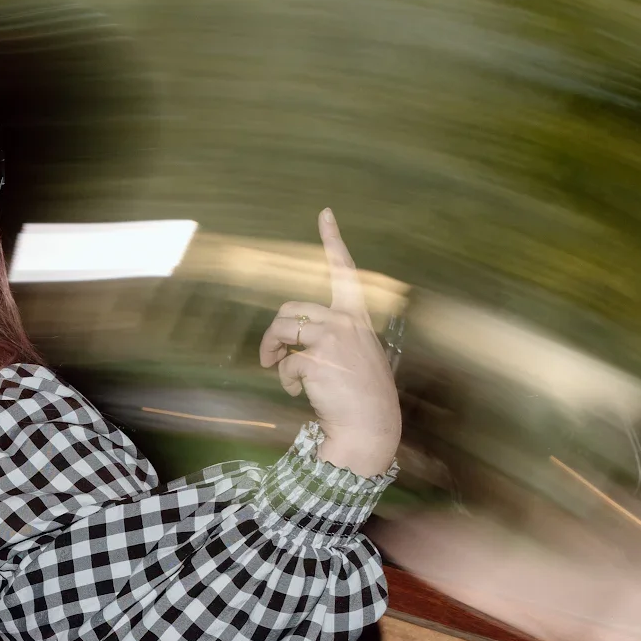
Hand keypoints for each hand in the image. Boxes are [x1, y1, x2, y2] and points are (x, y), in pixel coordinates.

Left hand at [257, 209, 401, 475]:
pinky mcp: (317, 357)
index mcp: (357, 317)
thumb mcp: (356, 355)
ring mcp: (332, 337)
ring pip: (281, 328)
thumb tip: (292, 338)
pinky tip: (298, 393)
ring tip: (276, 370)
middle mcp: (346, 320)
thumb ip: (332, 337)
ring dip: (271, 351)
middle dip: (273, 333)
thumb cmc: (362, 396)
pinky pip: (285, 363)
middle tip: (270, 357)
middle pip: (289, 308)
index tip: (325, 213)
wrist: (370, 427)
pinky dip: (285, 380)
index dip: (333, 240)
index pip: (345, 271)